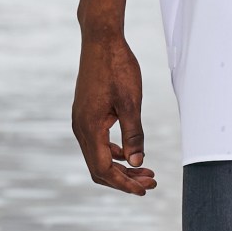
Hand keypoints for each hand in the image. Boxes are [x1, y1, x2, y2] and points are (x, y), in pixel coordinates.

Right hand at [72, 27, 155, 194]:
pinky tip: (130, 153)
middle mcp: (80, 127)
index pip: (104, 169)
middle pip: (98, 168)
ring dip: (120, 167)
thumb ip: (134, 134)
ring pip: (97, 157)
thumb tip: (138, 162)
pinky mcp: (85, 114)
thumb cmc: (117, 67)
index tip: (144, 190)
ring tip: (146, 171)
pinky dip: (113, 153)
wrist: (101, 40)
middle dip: (124, 179)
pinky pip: (96, 143)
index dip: (124, 183)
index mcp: (89, 127)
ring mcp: (81, 120)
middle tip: (151, 183)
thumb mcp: (131, 102)